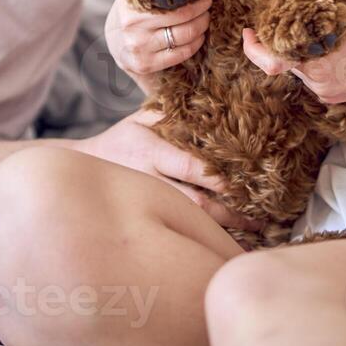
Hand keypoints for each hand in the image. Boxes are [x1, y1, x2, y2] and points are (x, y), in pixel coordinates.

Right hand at [69, 110, 263, 231]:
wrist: (84, 169)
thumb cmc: (121, 139)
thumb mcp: (140, 118)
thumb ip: (171, 113)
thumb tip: (211, 107)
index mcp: (149, 150)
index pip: (189, 166)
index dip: (218, 178)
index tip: (247, 182)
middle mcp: (149, 180)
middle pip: (194, 203)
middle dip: (229, 213)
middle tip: (260, 216)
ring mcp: (148, 202)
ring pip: (188, 222)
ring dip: (221, 229)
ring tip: (253, 230)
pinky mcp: (147, 217)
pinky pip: (180, 229)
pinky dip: (205, 235)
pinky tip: (228, 238)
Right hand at [104, 0, 212, 90]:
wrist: (114, 43)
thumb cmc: (131, 12)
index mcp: (132, 5)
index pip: (173, 2)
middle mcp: (133, 28)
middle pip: (183, 19)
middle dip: (202, 11)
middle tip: (208, 4)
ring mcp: (140, 48)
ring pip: (185, 37)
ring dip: (201, 26)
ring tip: (205, 19)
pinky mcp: (145, 65)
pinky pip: (181, 54)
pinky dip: (195, 44)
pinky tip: (198, 36)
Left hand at [243, 0, 345, 106]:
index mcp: (317, 53)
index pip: (269, 58)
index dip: (253, 47)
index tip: (248, 31)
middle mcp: (317, 76)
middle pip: (283, 60)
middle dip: (278, 44)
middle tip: (273, 27)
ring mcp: (325, 90)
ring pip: (299, 69)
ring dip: (301, 53)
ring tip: (323, 37)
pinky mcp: (332, 97)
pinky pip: (314, 79)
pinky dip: (316, 64)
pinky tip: (339, 55)